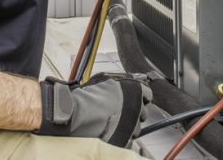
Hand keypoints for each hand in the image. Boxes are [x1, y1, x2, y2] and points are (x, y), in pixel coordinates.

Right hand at [37, 73, 151, 146]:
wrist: (74, 114)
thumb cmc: (87, 97)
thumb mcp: (107, 81)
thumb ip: (124, 82)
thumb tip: (136, 80)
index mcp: (135, 90)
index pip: (148, 94)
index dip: (140, 97)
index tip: (134, 99)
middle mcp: (137, 108)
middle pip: (143, 112)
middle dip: (134, 112)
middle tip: (120, 112)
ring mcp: (132, 126)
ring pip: (137, 128)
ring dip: (129, 126)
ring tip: (112, 123)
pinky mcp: (125, 141)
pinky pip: (131, 142)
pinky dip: (125, 139)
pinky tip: (114, 134)